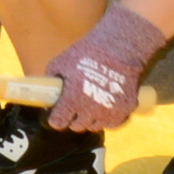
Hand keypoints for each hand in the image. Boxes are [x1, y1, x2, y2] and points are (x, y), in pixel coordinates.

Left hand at [43, 3, 170, 131]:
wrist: (119, 47)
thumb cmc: (87, 53)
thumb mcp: (61, 63)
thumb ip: (53, 81)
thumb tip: (48, 94)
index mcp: (72, 100)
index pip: (58, 123)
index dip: (56, 118)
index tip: (57, 113)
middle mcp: (90, 111)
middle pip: (77, 126)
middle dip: (73, 117)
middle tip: (75, 104)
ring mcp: (109, 112)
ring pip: (94, 126)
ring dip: (90, 118)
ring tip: (91, 103)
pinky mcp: (125, 110)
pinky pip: (112, 123)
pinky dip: (107, 118)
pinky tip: (105, 106)